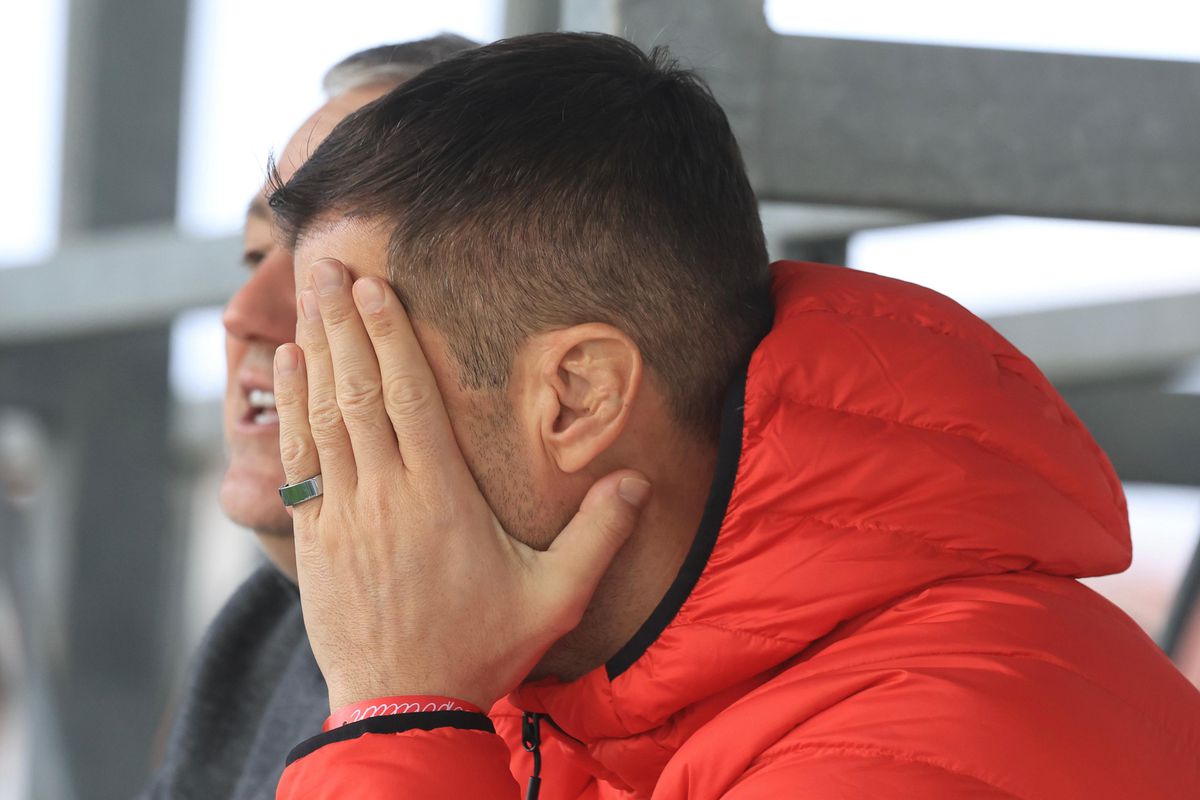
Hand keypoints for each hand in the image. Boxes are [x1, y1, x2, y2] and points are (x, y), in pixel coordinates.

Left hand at [273, 258, 650, 710]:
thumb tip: (639, 482)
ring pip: (324, 417)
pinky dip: (291, 408)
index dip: (391, 336)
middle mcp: (386, 494)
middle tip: (330, 269)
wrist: (404, 707)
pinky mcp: (316, 539)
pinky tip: (287, 370)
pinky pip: (300, 459)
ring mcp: (344, 515)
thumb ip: (598, 537)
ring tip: (308, 301)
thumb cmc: (481, 649)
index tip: (376, 287)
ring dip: (316, 354)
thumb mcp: (555, 598)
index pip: (410, 397)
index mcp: (441, 497)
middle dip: (346, 325)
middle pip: (360, 391)